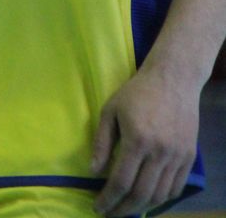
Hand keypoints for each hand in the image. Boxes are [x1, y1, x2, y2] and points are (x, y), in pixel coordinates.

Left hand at [91, 68, 198, 216]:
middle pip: (141, 194)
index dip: (108, 199)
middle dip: (122, 209)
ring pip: (159, 195)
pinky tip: (149, 198)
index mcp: (137, 140)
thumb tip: (94, 171)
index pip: (120, 181)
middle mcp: (159, 152)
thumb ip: (102, 142)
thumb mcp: (111, 110)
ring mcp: (177, 156)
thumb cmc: (137, 91)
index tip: (98, 208)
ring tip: (127, 208)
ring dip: (141, 207)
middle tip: (110, 214)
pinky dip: (161, 198)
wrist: (173, 78)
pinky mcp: (188, 156)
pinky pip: (176, 187)